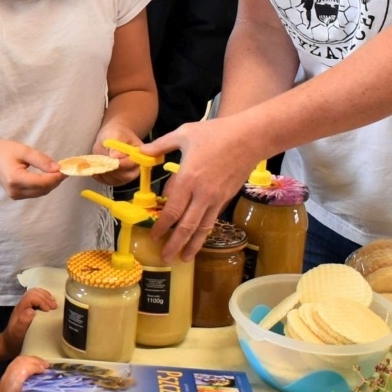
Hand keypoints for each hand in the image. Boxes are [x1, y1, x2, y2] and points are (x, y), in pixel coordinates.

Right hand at [0, 137, 63, 199]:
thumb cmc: (5, 150)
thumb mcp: (24, 151)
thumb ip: (41, 160)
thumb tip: (58, 168)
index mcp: (15, 179)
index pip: (41, 183)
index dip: (55, 178)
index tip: (65, 169)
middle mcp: (15, 191)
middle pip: (42, 190)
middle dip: (55, 181)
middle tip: (65, 170)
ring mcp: (15, 195)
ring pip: (40, 193)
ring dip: (51, 184)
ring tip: (58, 172)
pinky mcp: (16, 195)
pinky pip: (35, 193)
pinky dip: (44, 186)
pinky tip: (48, 177)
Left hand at [0, 288, 57, 357]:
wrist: (9, 343)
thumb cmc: (14, 339)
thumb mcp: (17, 333)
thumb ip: (23, 322)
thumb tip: (31, 310)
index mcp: (20, 309)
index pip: (31, 297)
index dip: (41, 300)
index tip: (48, 310)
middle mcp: (22, 305)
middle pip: (33, 292)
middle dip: (45, 297)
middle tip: (54, 307)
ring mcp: (25, 305)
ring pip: (35, 293)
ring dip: (46, 296)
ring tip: (54, 304)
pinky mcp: (29, 308)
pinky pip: (37, 297)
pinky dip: (45, 298)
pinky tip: (50, 304)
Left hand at [0, 354, 47, 391]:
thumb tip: (45, 380)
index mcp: (13, 385)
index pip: (24, 368)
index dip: (36, 366)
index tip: (47, 370)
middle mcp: (8, 378)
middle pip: (21, 361)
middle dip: (35, 360)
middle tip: (47, 366)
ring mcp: (5, 377)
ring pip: (18, 361)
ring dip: (31, 360)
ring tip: (42, 366)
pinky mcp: (5, 379)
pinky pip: (15, 365)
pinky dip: (26, 363)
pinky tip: (34, 369)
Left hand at [91, 123, 144, 186]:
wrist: (112, 136)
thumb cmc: (115, 133)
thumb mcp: (114, 134)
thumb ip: (115, 144)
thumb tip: (115, 157)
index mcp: (140, 154)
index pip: (132, 164)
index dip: (120, 164)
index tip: (108, 159)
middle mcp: (136, 168)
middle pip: (126, 176)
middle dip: (111, 170)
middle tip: (100, 162)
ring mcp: (127, 175)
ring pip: (116, 181)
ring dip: (104, 173)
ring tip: (97, 163)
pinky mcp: (118, 180)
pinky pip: (108, 182)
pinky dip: (100, 177)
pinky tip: (96, 168)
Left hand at [141, 117, 257, 262]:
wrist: (250, 137)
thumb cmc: (216, 133)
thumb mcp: (184, 133)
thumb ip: (161, 145)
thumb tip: (141, 151)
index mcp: (188, 179)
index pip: (172, 211)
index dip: (161, 226)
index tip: (154, 236)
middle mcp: (202, 194)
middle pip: (186, 226)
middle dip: (174, 244)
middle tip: (165, 258)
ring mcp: (216, 198)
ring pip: (203, 228)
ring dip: (192, 245)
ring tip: (184, 258)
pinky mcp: (226, 198)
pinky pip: (212, 219)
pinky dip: (204, 232)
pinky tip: (199, 238)